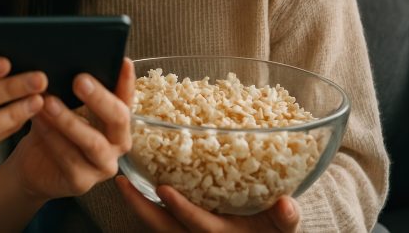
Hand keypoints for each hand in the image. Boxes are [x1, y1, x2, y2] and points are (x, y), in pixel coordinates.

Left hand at [5, 57, 133, 200]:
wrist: (31, 165)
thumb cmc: (52, 128)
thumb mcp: (62, 105)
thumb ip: (69, 90)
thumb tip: (61, 62)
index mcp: (117, 121)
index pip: (126, 98)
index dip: (126, 81)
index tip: (123, 61)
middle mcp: (117, 143)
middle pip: (119, 119)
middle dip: (100, 98)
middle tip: (80, 80)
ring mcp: (103, 165)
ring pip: (93, 142)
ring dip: (69, 120)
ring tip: (49, 102)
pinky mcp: (82, 182)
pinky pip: (69, 158)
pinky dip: (52, 137)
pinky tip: (39, 121)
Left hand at [115, 176, 300, 232]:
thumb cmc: (271, 232)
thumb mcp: (283, 229)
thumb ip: (285, 219)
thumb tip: (287, 204)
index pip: (197, 224)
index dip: (181, 208)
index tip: (163, 189)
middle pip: (163, 227)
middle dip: (140, 206)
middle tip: (121, 182)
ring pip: (156, 224)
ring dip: (138, 203)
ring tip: (121, 180)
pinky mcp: (181, 228)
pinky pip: (159, 220)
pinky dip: (145, 205)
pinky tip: (135, 184)